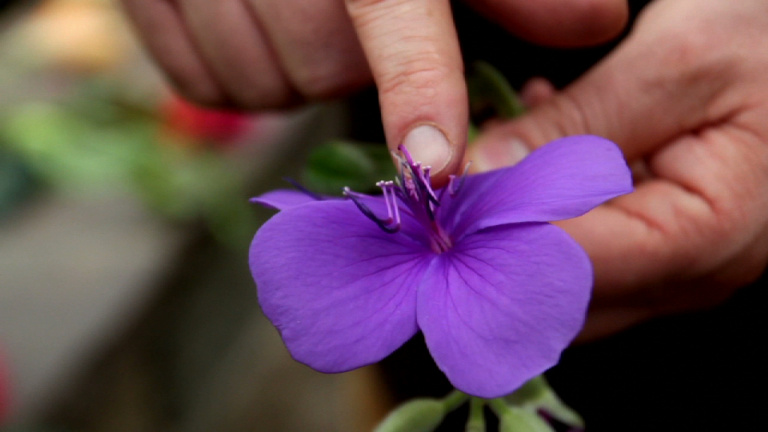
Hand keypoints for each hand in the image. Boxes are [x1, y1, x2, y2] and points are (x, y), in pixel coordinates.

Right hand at [119, 0, 626, 185]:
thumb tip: (597, 20)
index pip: (391, 14)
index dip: (415, 92)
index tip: (431, 170)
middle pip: (322, 69)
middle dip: (346, 62)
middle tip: (345, 19)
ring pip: (264, 83)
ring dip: (293, 68)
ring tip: (298, 15)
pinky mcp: (145, 6)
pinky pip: (207, 83)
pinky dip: (241, 71)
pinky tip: (253, 26)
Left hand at [470, 0, 767, 340]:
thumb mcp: (675, 61)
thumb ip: (575, 124)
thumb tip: (478, 174)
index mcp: (709, 234)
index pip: (569, 266)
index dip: (492, 237)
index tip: (438, 202)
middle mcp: (696, 272)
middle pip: (561, 290)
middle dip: (496, 238)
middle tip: (453, 178)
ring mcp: (682, 266)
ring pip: (566, 276)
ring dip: (518, 220)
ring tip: (501, 149)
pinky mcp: (666, 246)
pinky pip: (588, 249)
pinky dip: (547, 208)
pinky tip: (539, 145)